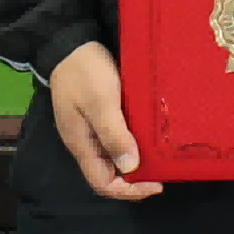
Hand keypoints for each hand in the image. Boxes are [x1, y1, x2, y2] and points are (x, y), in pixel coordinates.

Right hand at [46, 41, 161, 200]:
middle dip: (136, 178)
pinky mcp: (99, 115)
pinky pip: (117, 138)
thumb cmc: (85, 72)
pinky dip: (134, 142)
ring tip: (161, 156)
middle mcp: (86, 142)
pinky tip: (150, 136)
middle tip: (163, 169)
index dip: (129, 191)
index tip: (157, 183)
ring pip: (115, 157)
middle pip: (109, 174)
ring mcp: (91, 129)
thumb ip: (113, 134)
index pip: (103, 184)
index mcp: (81, 144)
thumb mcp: (101, 101)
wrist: (70, 42)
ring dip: (137, 160)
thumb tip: (130, 168)